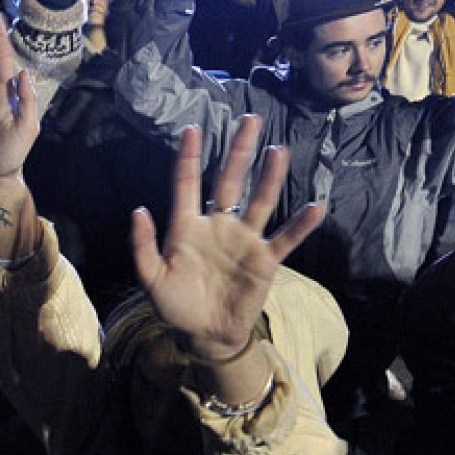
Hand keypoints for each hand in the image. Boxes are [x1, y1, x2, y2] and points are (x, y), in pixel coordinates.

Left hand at [132, 118, 323, 359]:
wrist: (204, 334)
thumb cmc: (175, 304)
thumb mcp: (151, 278)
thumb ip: (143, 245)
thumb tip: (138, 209)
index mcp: (187, 226)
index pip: (187, 183)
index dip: (190, 157)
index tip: (192, 128)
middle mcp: (218, 225)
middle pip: (230, 181)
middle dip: (238, 151)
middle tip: (250, 119)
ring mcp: (243, 240)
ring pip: (259, 201)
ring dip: (269, 177)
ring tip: (278, 149)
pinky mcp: (264, 260)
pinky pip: (285, 238)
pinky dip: (300, 224)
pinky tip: (316, 206)